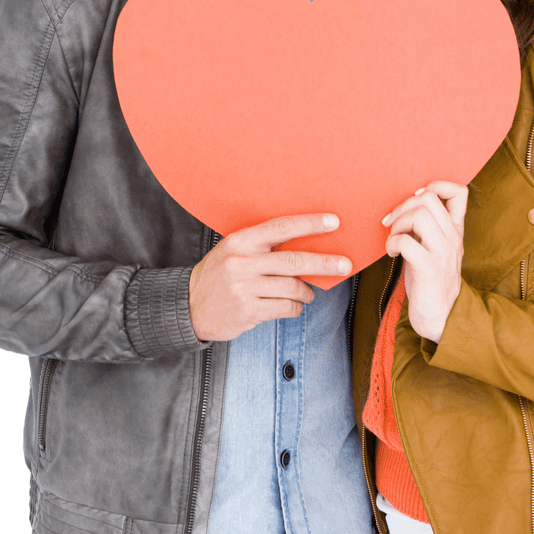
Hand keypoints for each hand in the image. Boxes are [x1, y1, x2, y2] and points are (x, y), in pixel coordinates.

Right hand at [188, 214, 350, 341]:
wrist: (188, 306)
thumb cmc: (218, 274)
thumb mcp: (233, 251)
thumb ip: (262, 247)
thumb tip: (306, 245)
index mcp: (241, 241)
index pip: (281, 227)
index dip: (310, 224)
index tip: (334, 222)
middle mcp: (242, 262)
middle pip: (294, 260)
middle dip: (324, 263)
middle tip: (344, 265)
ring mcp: (245, 288)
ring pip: (292, 287)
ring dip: (307, 291)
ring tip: (309, 292)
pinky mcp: (248, 311)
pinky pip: (284, 307)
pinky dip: (295, 307)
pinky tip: (293, 306)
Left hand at [382, 181, 468, 342]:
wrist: (441, 316)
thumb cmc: (431, 279)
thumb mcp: (436, 246)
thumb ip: (429, 226)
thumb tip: (407, 204)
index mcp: (455, 229)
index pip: (459, 191)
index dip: (435, 185)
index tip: (415, 200)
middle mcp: (452, 237)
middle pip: (429, 198)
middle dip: (403, 206)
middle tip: (393, 224)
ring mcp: (442, 252)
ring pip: (419, 215)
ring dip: (397, 224)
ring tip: (394, 239)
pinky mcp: (429, 268)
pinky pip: (406, 242)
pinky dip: (392, 244)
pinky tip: (392, 254)